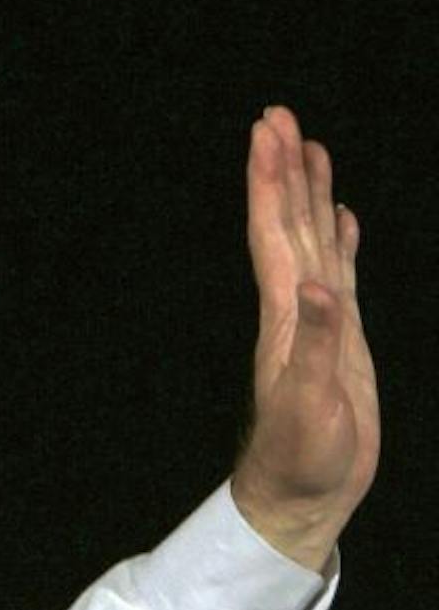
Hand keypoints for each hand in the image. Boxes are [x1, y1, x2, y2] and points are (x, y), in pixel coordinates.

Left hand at [229, 106, 378, 569]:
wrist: (303, 494)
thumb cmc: (302, 457)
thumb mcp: (311, 402)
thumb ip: (317, 346)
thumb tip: (319, 289)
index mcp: (286, 314)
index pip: (274, 232)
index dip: (269, 181)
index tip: (267, 132)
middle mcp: (296, 307)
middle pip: (288, 223)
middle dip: (283, 169)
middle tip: (278, 115)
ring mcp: (319, 320)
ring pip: (314, 239)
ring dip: (309, 194)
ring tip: (308, 147)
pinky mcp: (341, 339)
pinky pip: (342, 273)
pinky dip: (341, 240)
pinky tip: (343, 218)